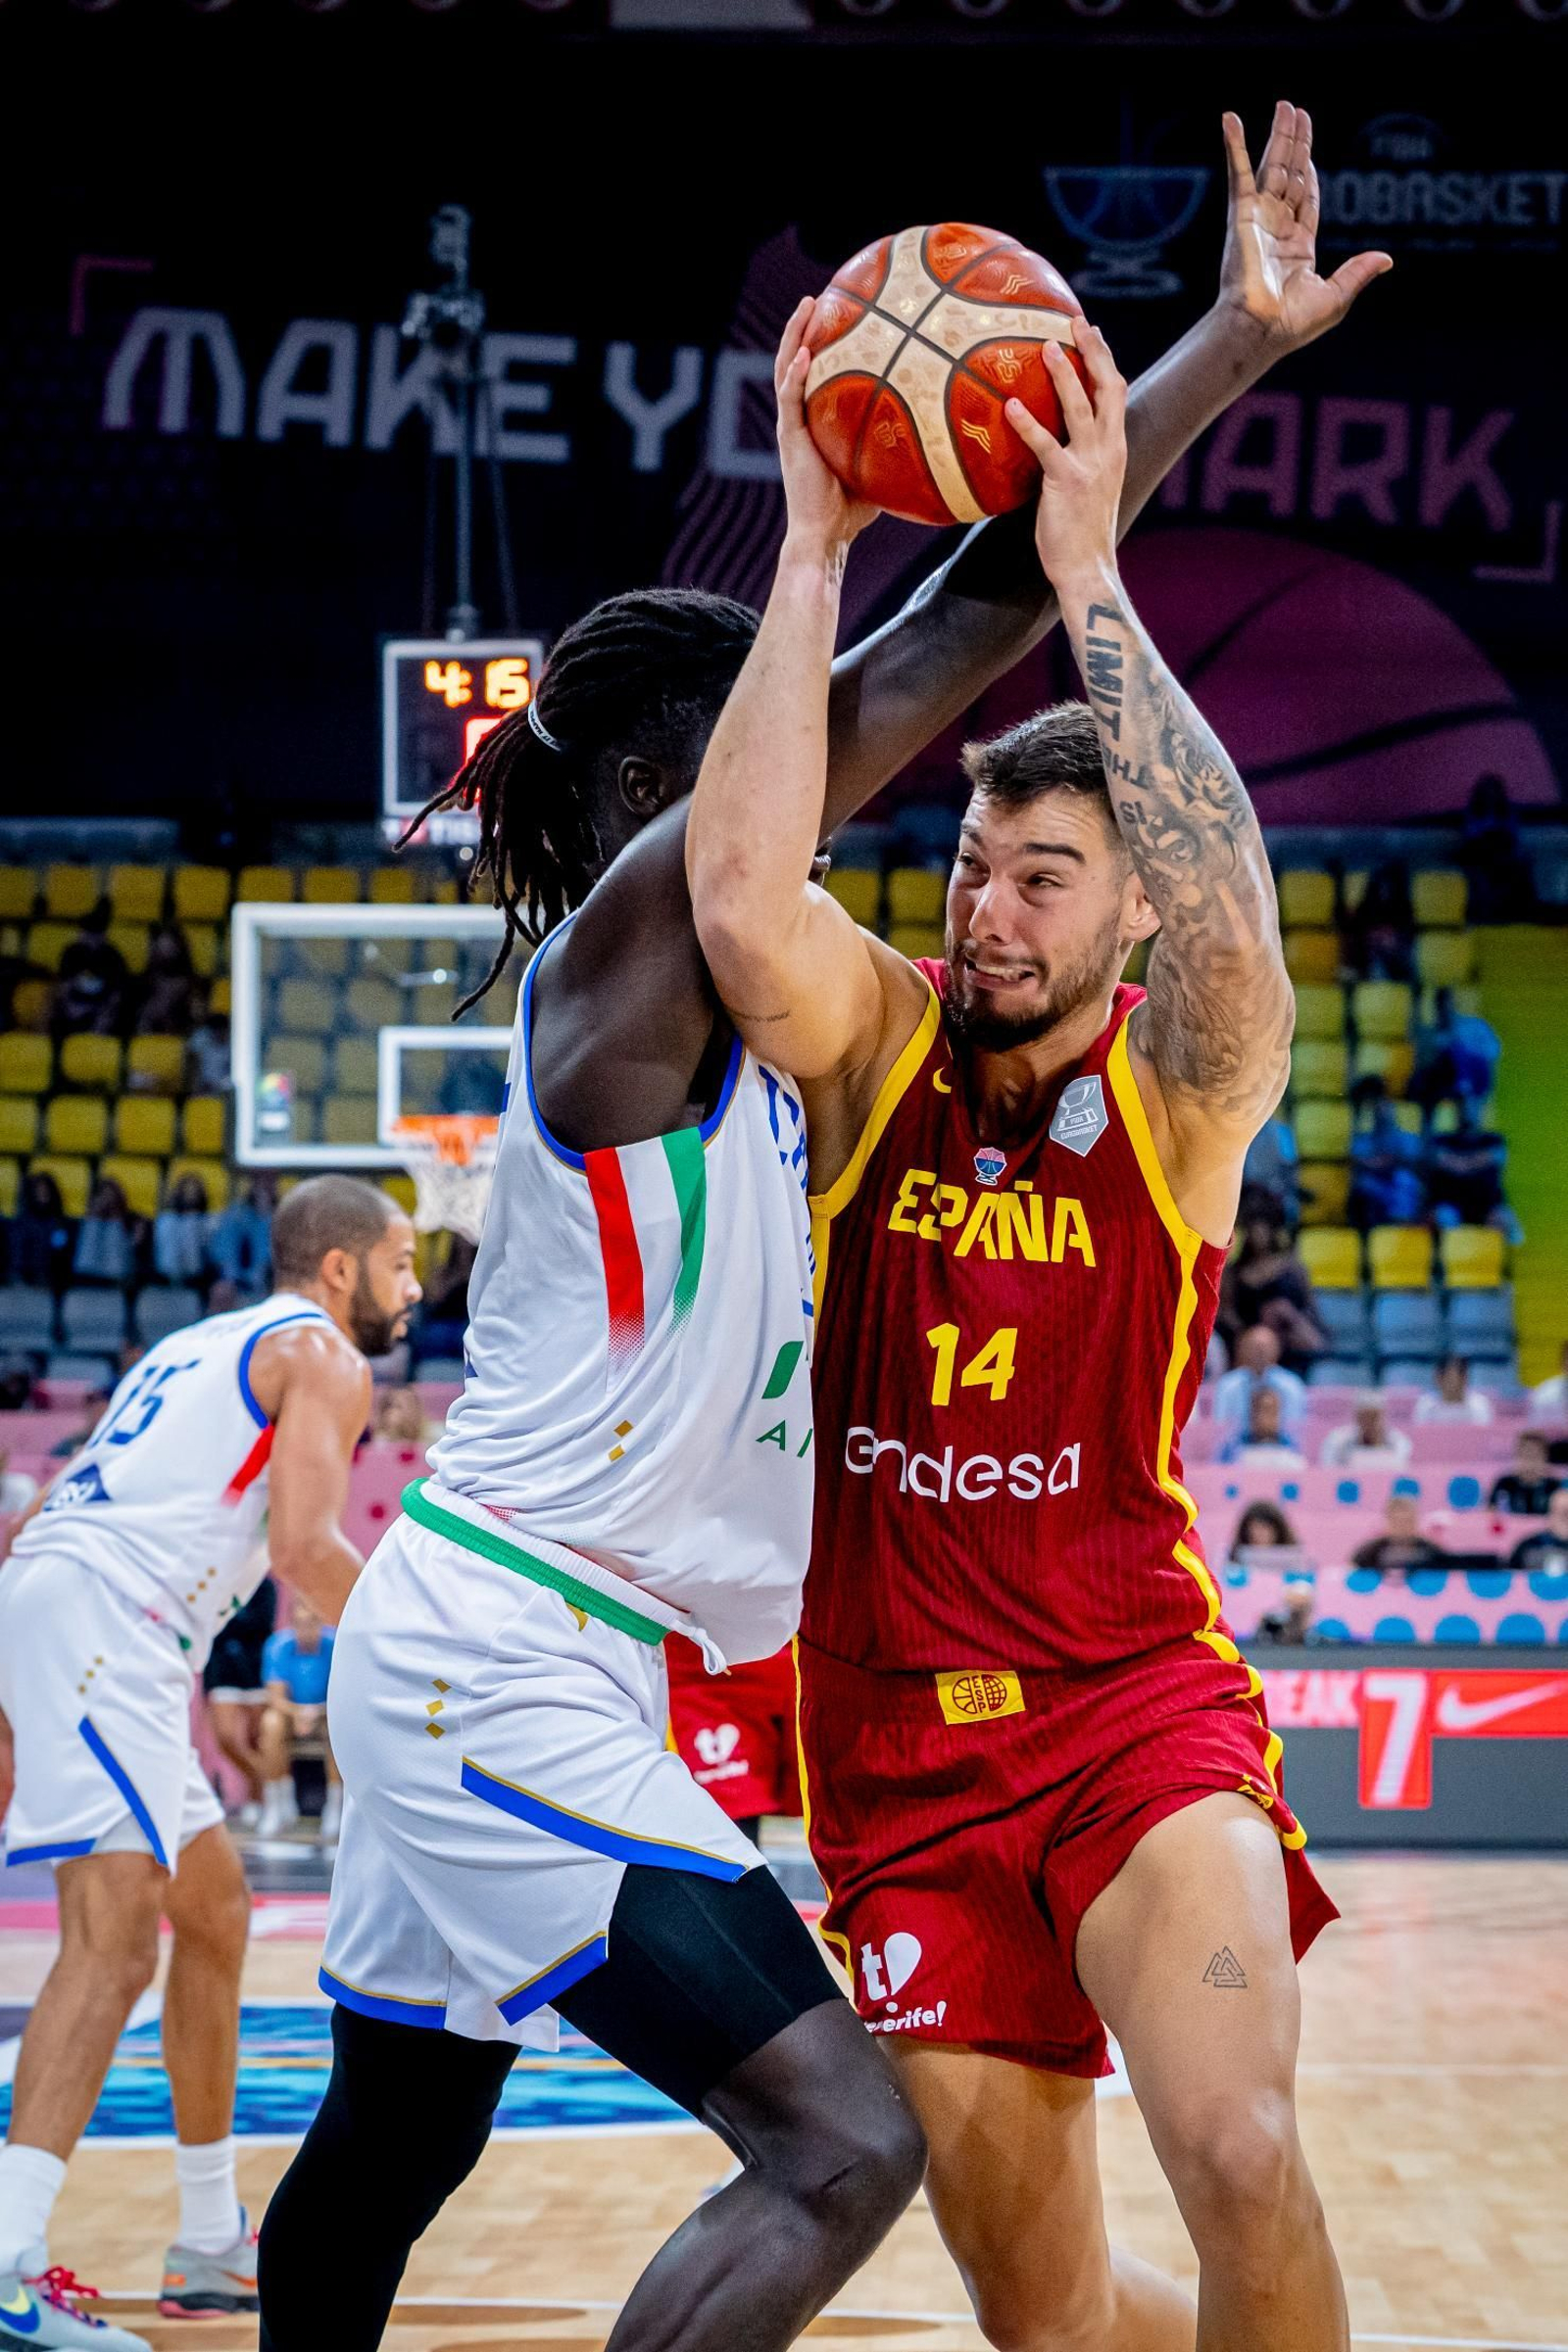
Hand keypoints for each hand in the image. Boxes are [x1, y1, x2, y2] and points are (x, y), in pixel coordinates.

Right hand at [774, 299, 878, 558]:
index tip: (837, 315)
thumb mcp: (882, 466)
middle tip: (818, 297)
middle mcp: (800, 418)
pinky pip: (790, 398)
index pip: (815, 373)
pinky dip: (797, 374)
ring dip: (795, 336)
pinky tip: (807, 352)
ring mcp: (792, 426)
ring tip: (807, 305)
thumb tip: (943, 427)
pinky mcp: (790, 439)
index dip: (821, 343)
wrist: (825, 535)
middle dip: (804, 327)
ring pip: (786, 369)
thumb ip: (898, 442)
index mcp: (815, 421)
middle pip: (796, 361)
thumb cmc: (854, 510)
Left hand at [1005, 322, 1125, 593]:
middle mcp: (1109, 450)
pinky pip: (1045, 445)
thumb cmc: (1080, 534)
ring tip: (1046, 346)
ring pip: (1080, 407)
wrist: (1088, 569)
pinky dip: (1028, 424)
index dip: (1105, 360)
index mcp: (1115, 449)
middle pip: (1108, 387)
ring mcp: (1090, 464)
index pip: (1116, 394)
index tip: (1091, 333)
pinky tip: (1009, 407)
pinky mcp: (1067, 480)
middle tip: (1075, 321)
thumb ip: (1075, 460)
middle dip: (1094, 351)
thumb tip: (1047, 445)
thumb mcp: (1086, 489)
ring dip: (1064, 374)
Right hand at [1219, 101, 1391, 352]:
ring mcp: (1257, 219)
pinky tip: (1231, 119)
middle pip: (1290, 176)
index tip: (1308, 155)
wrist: (1259, 328)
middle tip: (1295, 113)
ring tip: (1285, 106)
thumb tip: (1386, 259)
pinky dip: (1233, 145)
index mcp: (1297, 248)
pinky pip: (1238, 173)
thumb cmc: (1292, 325)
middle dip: (1295, 144)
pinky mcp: (1241, 214)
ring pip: (1272, 166)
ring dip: (1277, 136)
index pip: (1306, 200)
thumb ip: (1358, 272)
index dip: (1309, 175)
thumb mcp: (1336, 297)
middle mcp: (1275, 228)